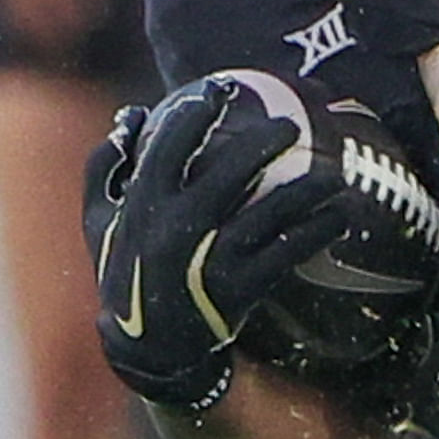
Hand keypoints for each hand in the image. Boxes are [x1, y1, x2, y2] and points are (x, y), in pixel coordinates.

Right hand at [90, 80, 344, 409]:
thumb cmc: (123, 273)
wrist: (146, 349)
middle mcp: (176, 229)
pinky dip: (315, 233)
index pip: (170, 146)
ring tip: (335, 172)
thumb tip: (130, 116)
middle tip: (289, 126)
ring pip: (268, 213)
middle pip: (229, 173)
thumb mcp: (98, 223)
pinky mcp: (239, 289)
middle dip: (263, 143)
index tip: (221, 89)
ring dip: (306, 189)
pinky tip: (339, 218)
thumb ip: (105, 168)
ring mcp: (210, 260)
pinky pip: (286, 253)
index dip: (197, 112)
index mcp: (141, 206)